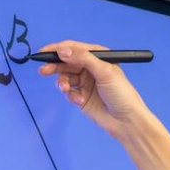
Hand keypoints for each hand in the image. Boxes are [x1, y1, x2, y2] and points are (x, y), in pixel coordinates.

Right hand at [36, 40, 151, 138]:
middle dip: (55, 66)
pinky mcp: (81, 97)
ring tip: (65, 89)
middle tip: (43, 71)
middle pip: (66, 62)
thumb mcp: (104, 71)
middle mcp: (90, 67)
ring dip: (63, 83)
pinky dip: (71, 95)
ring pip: (65, 78)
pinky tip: (79, 100)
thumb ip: (83, 58)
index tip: (44, 52)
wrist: (127, 121)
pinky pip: (69, 92)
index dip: (58, 49)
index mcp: (97, 57)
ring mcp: (85, 83)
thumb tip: (61, 50)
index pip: (74, 48)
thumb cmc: (120, 93)